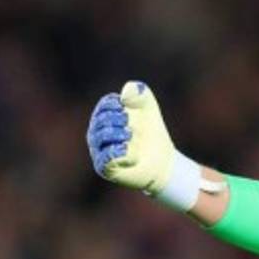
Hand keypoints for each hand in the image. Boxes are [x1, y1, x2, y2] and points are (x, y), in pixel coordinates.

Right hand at [87, 81, 218, 210]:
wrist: (161, 159)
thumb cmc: (151, 132)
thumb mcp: (148, 108)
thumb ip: (140, 93)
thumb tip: (127, 91)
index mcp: (105, 115)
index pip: (106, 104)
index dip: (120, 104)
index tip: (131, 111)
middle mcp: (97, 132)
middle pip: (101, 120)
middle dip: (118, 120)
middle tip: (131, 127)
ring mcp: (99, 150)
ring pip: (101, 138)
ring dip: (118, 134)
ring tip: (130, 136)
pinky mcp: (104, 167)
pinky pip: (105, 158)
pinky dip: (118, 152)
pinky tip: (130, 151)